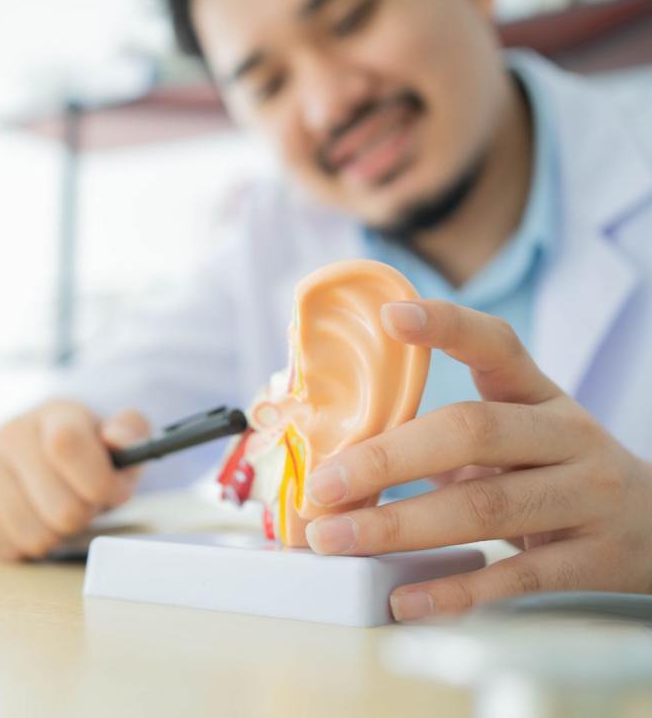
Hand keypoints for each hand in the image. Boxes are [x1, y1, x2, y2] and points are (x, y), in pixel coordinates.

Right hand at [0, 400, 148, 560]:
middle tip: (81, 502)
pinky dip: (25, 546)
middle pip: (61, 509)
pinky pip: (6, 548)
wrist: (31, 455)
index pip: (67, 444)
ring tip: (55, 512)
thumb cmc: (85, 456)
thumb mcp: (118, 443)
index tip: (108, 492)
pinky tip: (29, 519)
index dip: (97, 483)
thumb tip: (117, 439)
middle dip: (82, 516)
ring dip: (55, 535)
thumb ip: (131, 434)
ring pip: (34, 535)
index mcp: (56, 414)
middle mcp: (12, 432)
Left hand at [302, 300, 651, 620]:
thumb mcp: (520, 437)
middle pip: (474, 432)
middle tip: (323, 484)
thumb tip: (339, 455)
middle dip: (387, 459)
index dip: (446, 327)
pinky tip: (403, 600)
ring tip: (336, 539)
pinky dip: (455, 590)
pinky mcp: (593, 559)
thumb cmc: (558, 474)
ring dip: (400, 525)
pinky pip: (517, 575)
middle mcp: (567, 436)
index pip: (496, 345)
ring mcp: (586, 496)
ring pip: (486, 505)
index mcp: (540, 396)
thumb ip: (448, 437)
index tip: (390, 316)